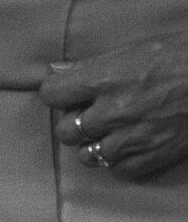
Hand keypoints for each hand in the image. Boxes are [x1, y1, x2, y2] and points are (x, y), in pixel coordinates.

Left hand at [42, 39, 187, 179]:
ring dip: (92, 145)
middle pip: (66, 131)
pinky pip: (118, 169)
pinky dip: (118, 160)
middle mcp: (110, 113)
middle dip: (71, 122)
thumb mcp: (126, 52)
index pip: (51, 94)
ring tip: (105, 133)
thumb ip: (88, 66)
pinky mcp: (151, 158)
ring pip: (88, 155)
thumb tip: (57, 71)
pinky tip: (126, 145)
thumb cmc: (171, 57)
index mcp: (101, 80)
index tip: (64, 93)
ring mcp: (130, 139)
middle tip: (85, 115)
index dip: (55, 94)